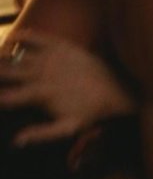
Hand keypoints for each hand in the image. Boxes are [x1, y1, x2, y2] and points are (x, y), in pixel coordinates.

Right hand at [0, 30, 134, 146]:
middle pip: (6, 72)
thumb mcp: (67, 128)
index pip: (7, 96)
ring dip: (2, 56)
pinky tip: (13, 38)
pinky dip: (23, 36)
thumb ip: (40, 135)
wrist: (115, 89)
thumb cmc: (90, 112)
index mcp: (40, 94)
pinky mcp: (62, 46)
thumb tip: (15, 141)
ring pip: (17, 55)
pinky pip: (37, 38)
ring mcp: (51, 58)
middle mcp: (42, 74)